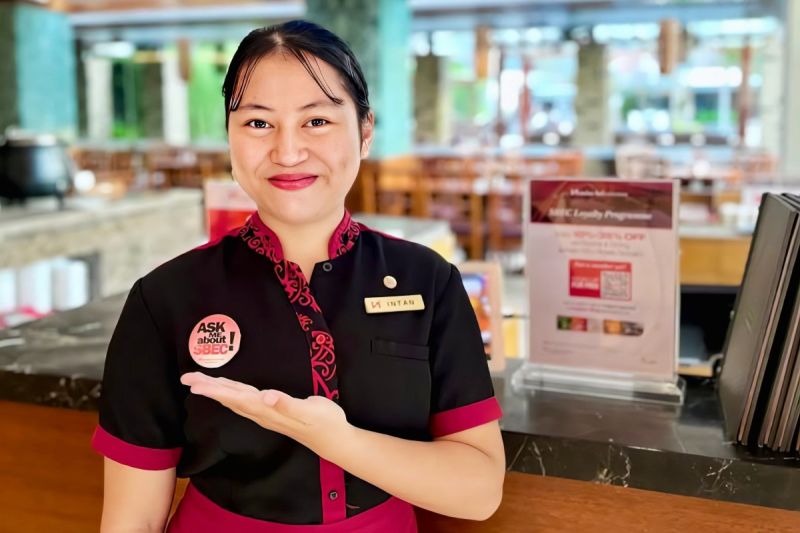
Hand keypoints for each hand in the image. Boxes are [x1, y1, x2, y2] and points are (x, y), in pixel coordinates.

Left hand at [180, 372, 350, 456]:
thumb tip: (266, 396)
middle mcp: (262, 413)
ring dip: (217, 391)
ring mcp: (266, 414)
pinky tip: (228, 390)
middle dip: (209, 388)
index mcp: (267, 410)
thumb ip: (287, 404)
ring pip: (235, 400)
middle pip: (230, 399)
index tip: (195, 384)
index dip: (215, 390)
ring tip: (200, 383)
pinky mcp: (272, 413)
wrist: (334, 440)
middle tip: (186, 378)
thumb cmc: (325, 422)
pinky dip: (232, 394)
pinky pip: (245, 401)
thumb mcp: (310, 411)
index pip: (235, 398)